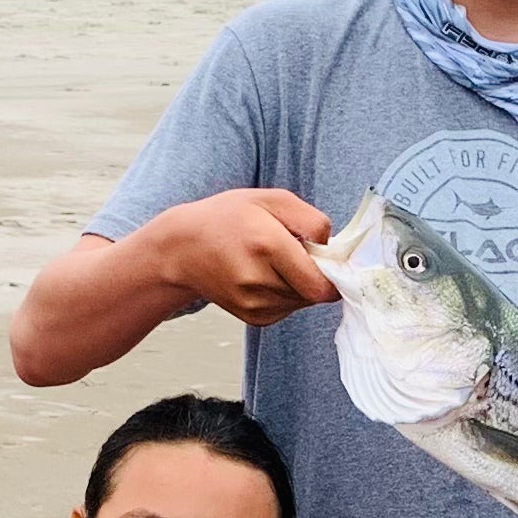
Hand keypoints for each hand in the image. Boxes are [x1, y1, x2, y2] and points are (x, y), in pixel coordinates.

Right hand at [156, 189, 340, 325]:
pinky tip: (265, 275)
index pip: (321, 284)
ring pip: (303, 302)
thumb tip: (333, 250)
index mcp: (267, 245)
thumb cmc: (229, 218)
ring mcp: (254, 304)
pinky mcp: (253, 318)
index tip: (328, 258)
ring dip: (301, 284)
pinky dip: (287, 294)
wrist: (183, 248)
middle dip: (316, 274)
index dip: (334, 274)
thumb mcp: (272, 199)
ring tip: (274, 261)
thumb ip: (312, 220)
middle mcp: (259, 280)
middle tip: (296, 252)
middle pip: (315, 292)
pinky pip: (289, 309)